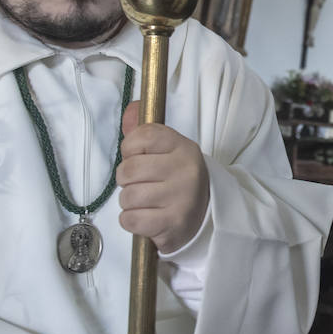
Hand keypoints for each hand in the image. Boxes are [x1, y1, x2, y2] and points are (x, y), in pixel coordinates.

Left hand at [116, 101, 209, 253]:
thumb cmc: (178, 179)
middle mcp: (185, 170)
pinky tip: (145, 217)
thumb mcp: (168, 151)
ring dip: (128, 202)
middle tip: (140, 183)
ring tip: (144, 202)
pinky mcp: (172, 223)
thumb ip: (145, 133)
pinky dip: (130, 220)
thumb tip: (129, 110)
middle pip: (129, 169)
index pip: (142, 136)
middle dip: (126, 179)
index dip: (130, 148)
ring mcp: (181, 198)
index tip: (138, 157)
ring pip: (128, 196)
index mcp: (183, 147)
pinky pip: (130, 219)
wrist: (206, 215)